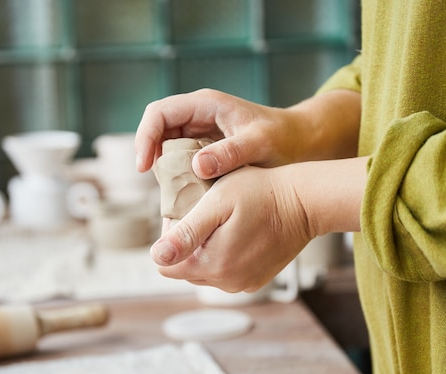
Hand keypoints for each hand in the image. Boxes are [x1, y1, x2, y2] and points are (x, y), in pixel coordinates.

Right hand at [135, 88, 360, 178]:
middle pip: (157, 131)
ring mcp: (199, 131)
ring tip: (173, 194)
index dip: (145, 137)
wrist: (302, 143)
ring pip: (166, 147)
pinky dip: (177, 177)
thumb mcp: (260, 145)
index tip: (144, 167)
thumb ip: (231, 153)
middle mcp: (198, 115)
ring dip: (164, 170)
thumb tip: (197, 166)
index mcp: (206, 105)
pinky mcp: (204, 148)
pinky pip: (180, 160)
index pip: (159, 112)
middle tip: (159, 187)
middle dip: (151, 157)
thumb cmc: (284, 139)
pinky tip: (186, 196)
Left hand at [149, 157, 366, 291]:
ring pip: (206, 270)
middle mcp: (228, 282)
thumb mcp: (217, 204)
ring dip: (206, 248)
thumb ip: (186, 233)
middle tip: (204, 211)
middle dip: (187, 243)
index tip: (188, 212)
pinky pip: (227, 271)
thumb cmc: (262, 193)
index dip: (170, 237)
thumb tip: (156, 257)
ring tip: (222, 219)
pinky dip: (225, 253)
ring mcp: (244, 283)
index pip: (166, 264)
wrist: (306, 202)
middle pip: (186, 268)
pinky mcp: (257, 279)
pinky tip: (237, 230)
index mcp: (213, 266)